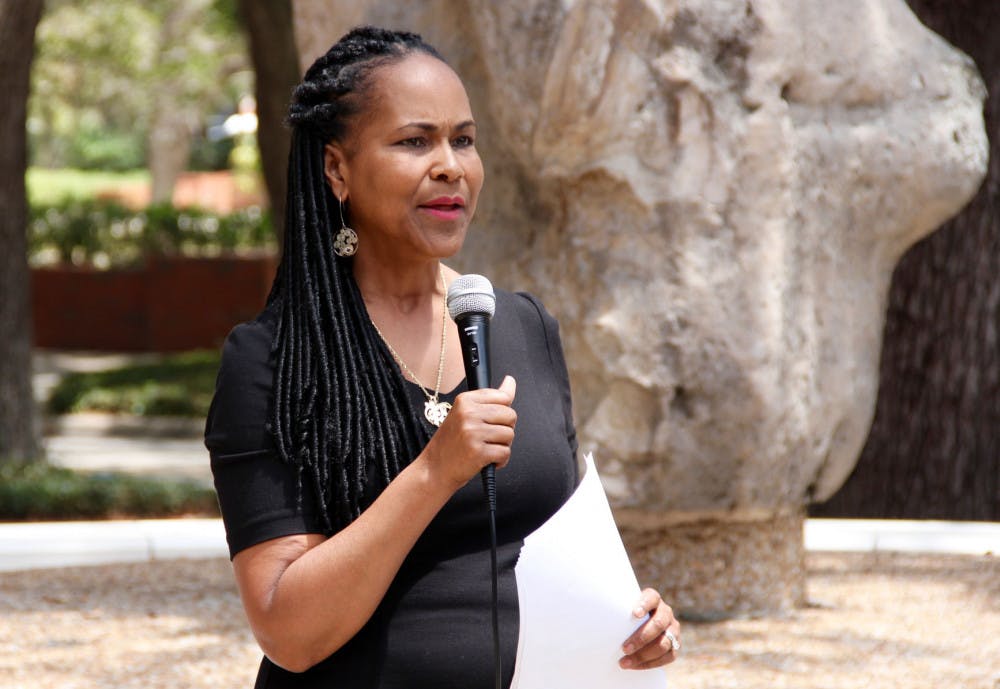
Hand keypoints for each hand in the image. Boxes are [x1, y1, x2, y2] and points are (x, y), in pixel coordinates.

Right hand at [421, 375, 516, 490]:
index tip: (491, 421)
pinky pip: (505, 452)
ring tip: (485, 449)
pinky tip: (486, 461)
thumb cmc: (450, 443)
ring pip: (510, 434)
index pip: (503, 397)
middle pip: (510, 415)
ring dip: (502, 446)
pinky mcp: (478, 451)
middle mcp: (468, 413)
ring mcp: (473, 432)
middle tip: (488, 437)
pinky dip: (500, 460)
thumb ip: (490, 398)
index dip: (502, 412)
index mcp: (465, 400)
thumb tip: (510, 381)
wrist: (433, 469)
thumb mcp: (465, 414)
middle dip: (505, 429)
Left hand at [619, 588, 679, 669]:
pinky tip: (635, 666)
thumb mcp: (625, 608)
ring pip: (664, 643)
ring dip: (643, 655)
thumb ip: (619, 609)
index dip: (644, 605)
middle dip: (641, 638)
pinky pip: (668, 657)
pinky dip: (650, 663)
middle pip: (658, 624)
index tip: (634, 614)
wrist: (641, 625)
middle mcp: (666, 612)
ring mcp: (673, 629)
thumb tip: (599, 616)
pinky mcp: (675, 644)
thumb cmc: (627, 616)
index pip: (651, 598)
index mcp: (654, 599)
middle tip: (624, 648)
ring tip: (625, 661)